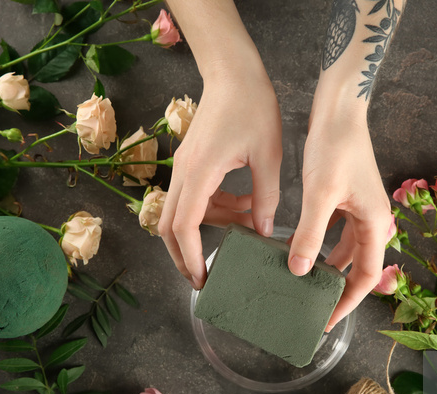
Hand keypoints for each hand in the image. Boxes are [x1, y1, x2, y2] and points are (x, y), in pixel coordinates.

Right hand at [158, 64, 281, 289]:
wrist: (234, 72)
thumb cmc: (252, 106)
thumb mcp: (268, 156)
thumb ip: (265, 198)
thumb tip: (263, 232)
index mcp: (200, 172)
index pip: (184, 226)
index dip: (190, 256)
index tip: (202, 278)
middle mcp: (184, 172)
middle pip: (168, 225)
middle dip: (183, 255)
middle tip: (203, 277)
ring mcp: (184, 166)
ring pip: (183, 212)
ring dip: (210, 227)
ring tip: (245, 230)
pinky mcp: (192, 161)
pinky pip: (195, 196)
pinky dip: (215, 208)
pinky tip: (244, 205)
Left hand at [289, 103, 391, 331]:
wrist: (339, 109)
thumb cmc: (336, 146)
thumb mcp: (321, 195)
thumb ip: (311, 235)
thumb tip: (300, 271)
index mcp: (375, 222)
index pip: (368, 277)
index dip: (348, 302)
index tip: (328, 320)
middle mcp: (373, 218)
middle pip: (359, 266)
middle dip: (339, 289)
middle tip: (315, 307)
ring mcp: (360, 208)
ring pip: (346, 249)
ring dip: (329, 267)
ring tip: (306, 285)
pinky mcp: (346, 197)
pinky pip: (337, 231)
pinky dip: (322, 244)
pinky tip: (302, 249)